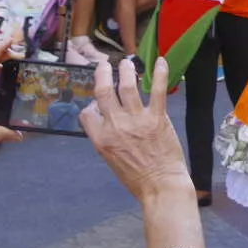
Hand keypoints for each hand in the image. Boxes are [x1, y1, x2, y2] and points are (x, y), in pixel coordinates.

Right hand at [80, 56, 187, 200]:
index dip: (90, 105)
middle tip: (104, 65)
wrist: (160, 185)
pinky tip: (160, 61)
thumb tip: (106, 122)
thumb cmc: (136, 177)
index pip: (87, 113)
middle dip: (103, 75)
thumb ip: (107, 139)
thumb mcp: (111, 160)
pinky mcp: (157, 118)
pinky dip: (160, 74)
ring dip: (127, 71)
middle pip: (104, 92)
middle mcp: (115, 126)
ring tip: (127, 63)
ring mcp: (137, 120)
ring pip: (128, 87)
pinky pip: (157, 91)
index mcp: (101, 139)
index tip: (96, 102)